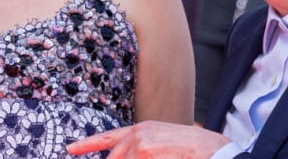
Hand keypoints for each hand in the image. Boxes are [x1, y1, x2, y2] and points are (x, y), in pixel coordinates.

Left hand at [66, 121, 230, 157]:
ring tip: (160, 155)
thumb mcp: (164, 144)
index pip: (107, 138)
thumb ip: (142, 151)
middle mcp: (137, 136)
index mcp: (140, 131)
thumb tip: (128, 155)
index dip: (87, 144)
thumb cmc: (194, 150)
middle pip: (112, 158)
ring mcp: (141, 147)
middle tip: (122, 155)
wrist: (217, 151)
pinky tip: (161, 157)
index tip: (69, 149)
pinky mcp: (146, 154)